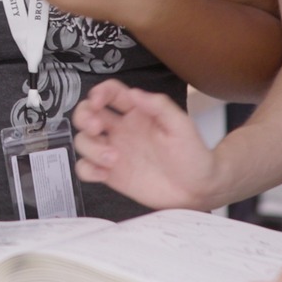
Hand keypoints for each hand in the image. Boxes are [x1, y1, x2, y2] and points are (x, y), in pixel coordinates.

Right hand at [70, 80, 218, 209]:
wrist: (198, 190)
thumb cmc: (193, 155)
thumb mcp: (181, 125)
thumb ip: (159, 106)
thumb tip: (135, 93)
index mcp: (137, 112)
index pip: (111, 93)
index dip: (100, 92)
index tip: (98, 101)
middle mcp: (121, 129)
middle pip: (87, 113)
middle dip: (84, 117)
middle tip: (96, 128)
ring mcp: (114, 151)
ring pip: (83, 141)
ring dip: (90, 147)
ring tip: (113, 159)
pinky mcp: (111, 174)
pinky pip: (86, 168)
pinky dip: (88, 169)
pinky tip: (104, 173)